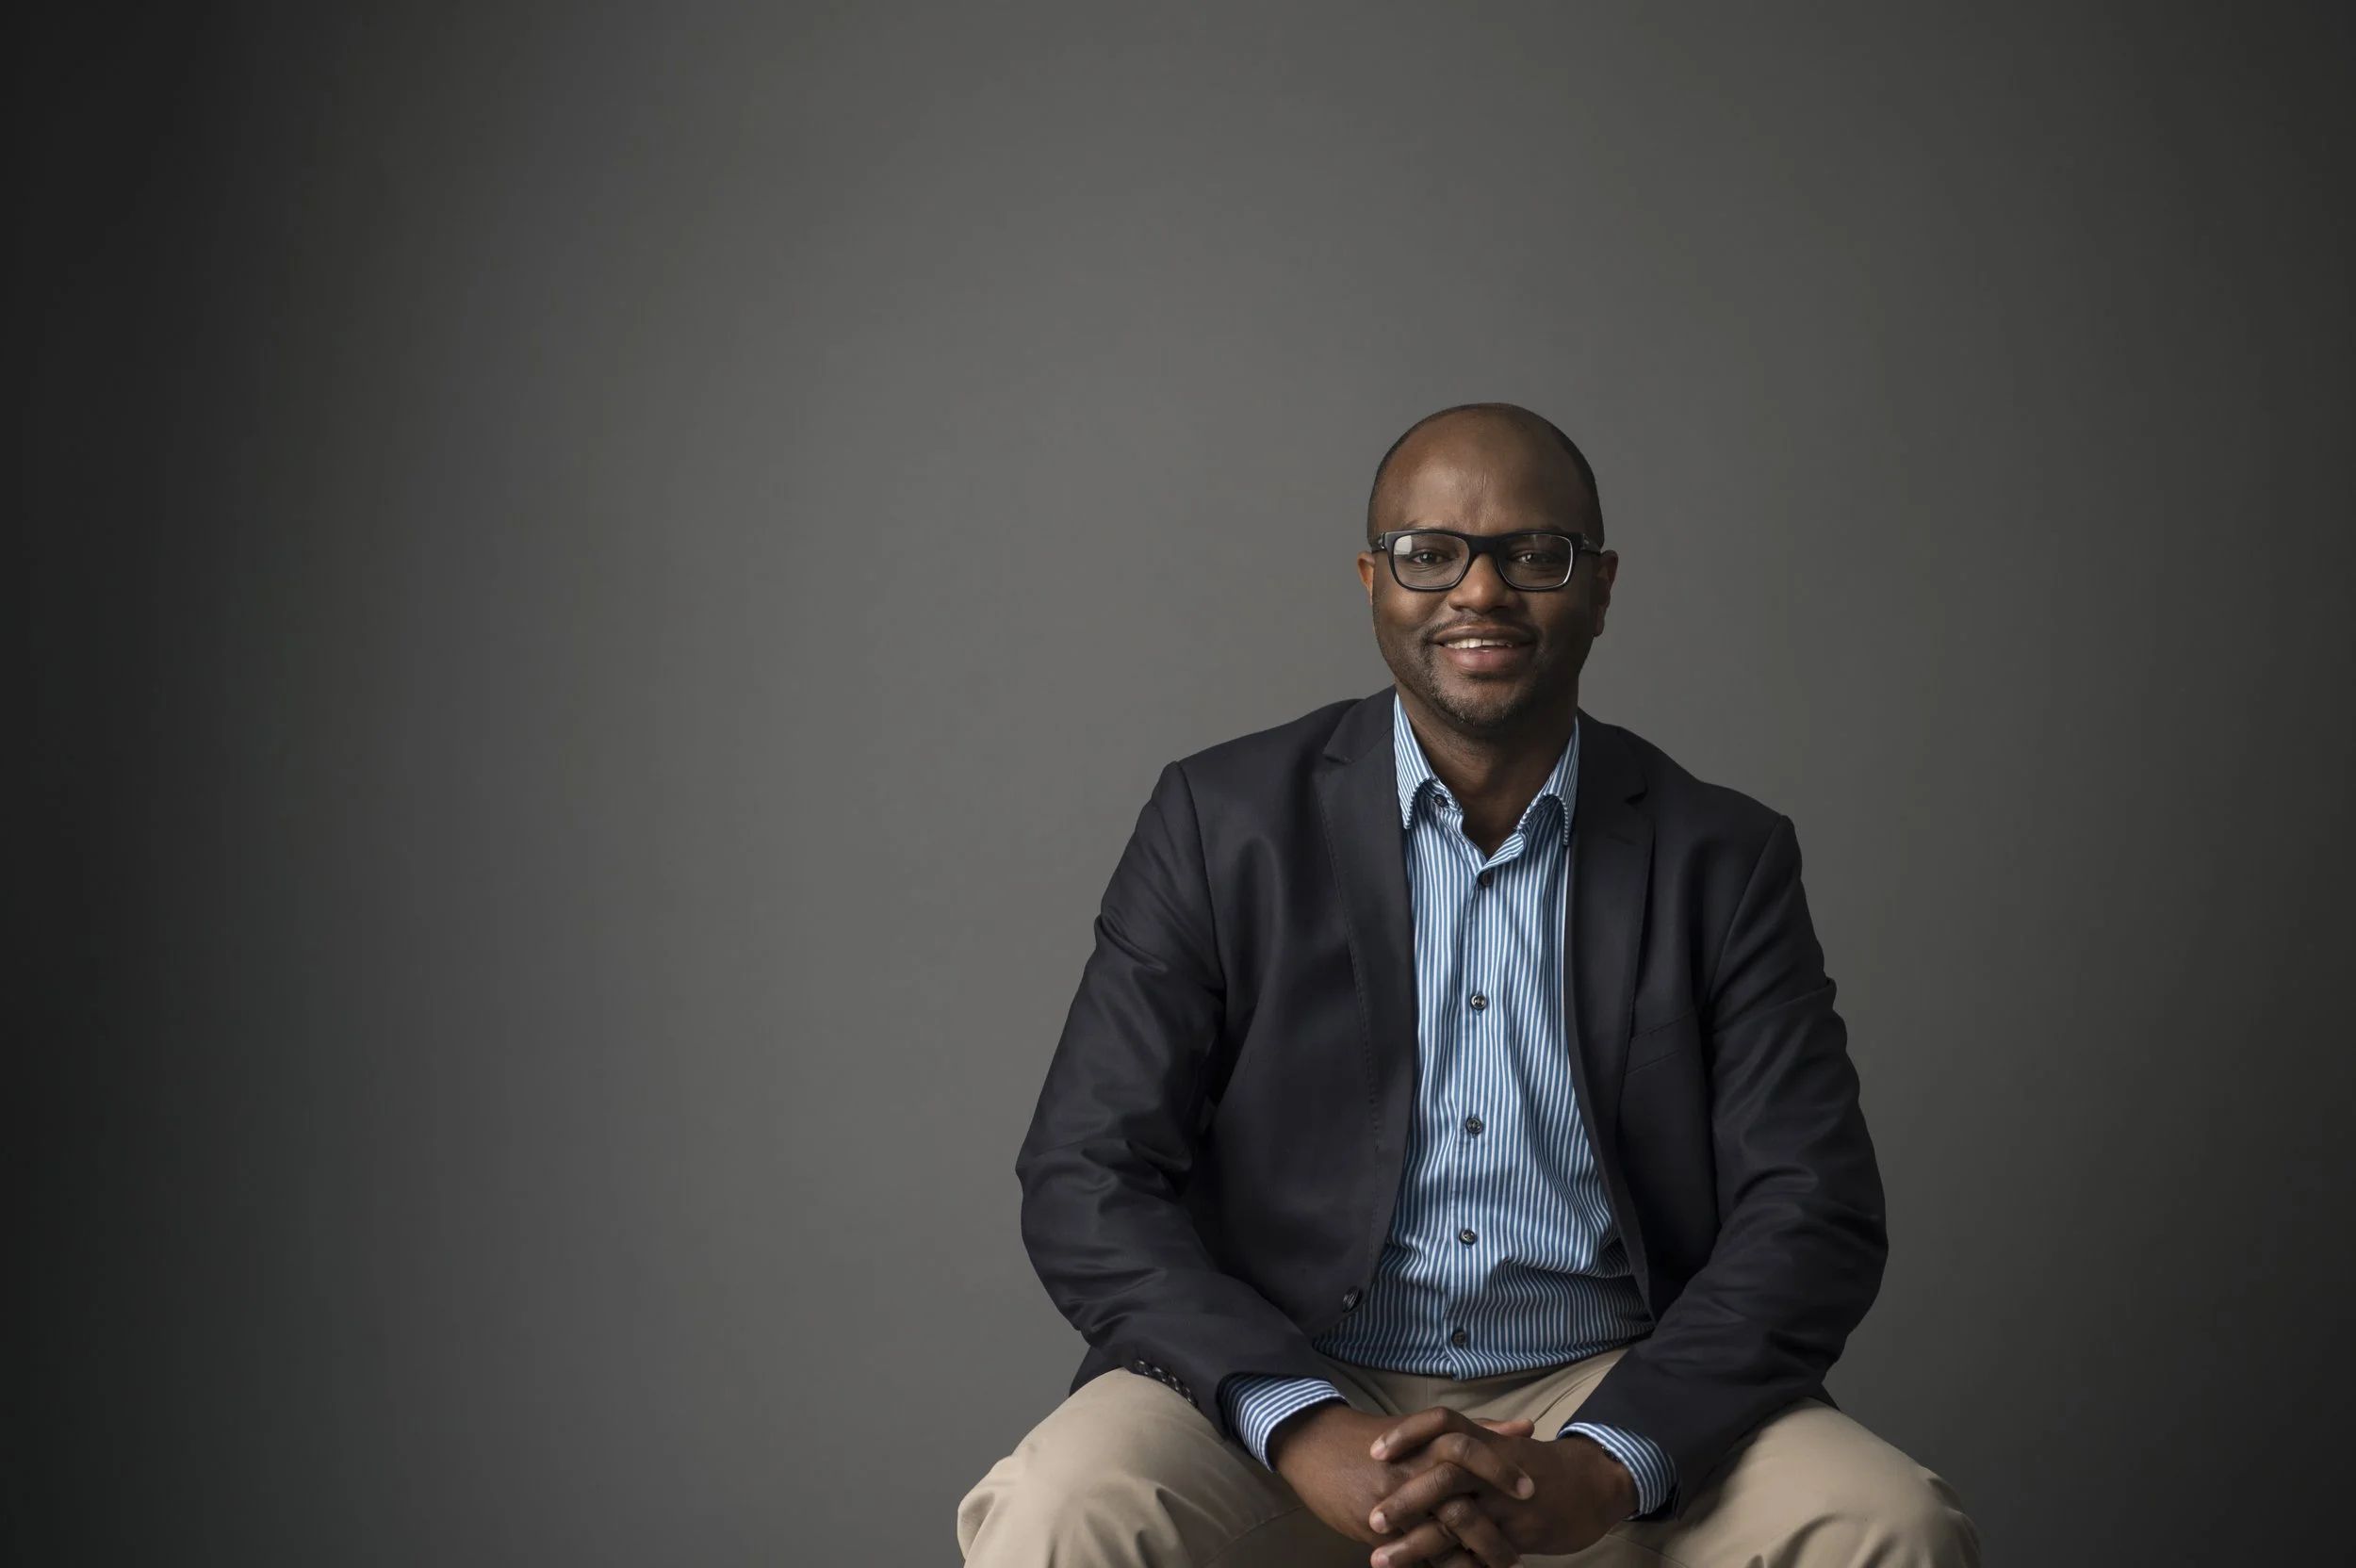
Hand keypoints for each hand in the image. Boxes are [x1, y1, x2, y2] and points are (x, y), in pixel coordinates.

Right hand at [1269, 1403, 1536, 1566]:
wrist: (1316, 1447)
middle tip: (1519, 1553)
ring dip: (1470, 1559)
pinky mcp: (1374, 1529)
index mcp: (1425, 1442)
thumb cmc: (1376, 1437)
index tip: (1531, 1490)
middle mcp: (1410, 1473)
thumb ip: (1480, 1429)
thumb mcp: (1426, 1429)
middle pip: (1458, 1505)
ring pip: (1438, 1540)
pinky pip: (1412, 1556)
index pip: (1470, 1453)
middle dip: (1492, 1533)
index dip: (1502, 1471)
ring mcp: (1391, 1504)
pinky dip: (1439, 1567)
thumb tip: (1527, 1427)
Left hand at [1362, 1410, 1637, 1565]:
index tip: (1374, 1450)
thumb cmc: (1541, 1466)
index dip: (1408, 1433)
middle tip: (1372, 1518)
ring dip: (1415, 1542)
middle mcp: (1494, 1470)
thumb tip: (1428, 1436)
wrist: (1593, 1485)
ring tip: (1381, 1557)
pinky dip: (1449, 1564)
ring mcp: (1508, 1504)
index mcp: (1488, 1442)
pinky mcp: (1518, 1535)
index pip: (1444, 1424)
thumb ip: (1471, 1441)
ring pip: (1456, 1521)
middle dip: (1404, 1499)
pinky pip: (1477, 1552)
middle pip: (1444, 1475)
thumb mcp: (1505, 1446)